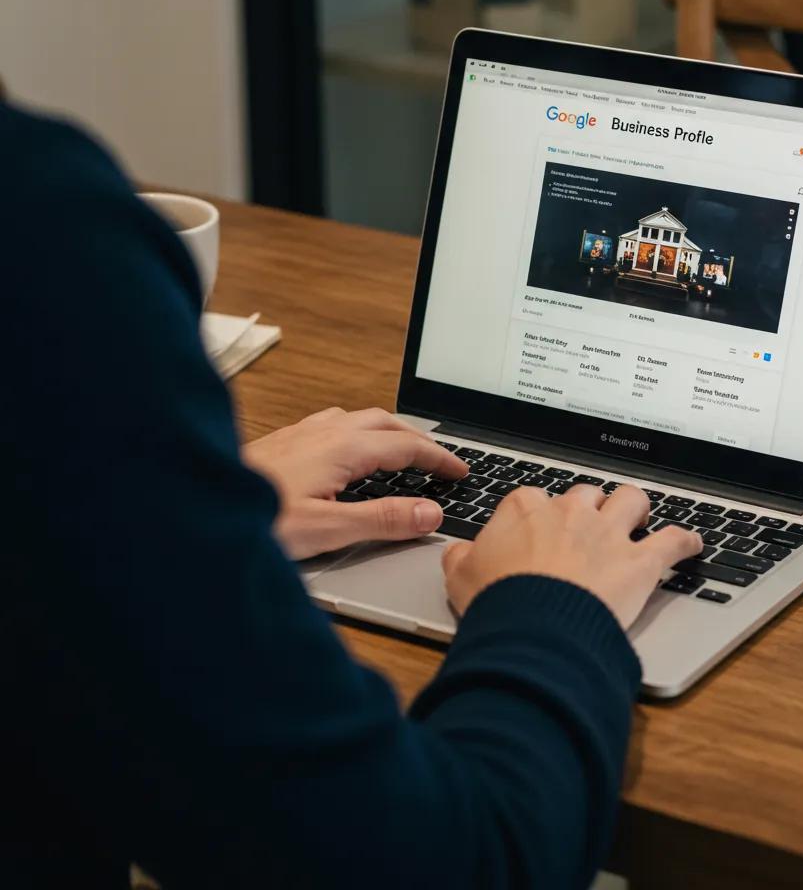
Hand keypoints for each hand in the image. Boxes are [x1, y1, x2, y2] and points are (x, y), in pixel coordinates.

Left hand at [242, 407, 467, 559]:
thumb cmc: (254, 520)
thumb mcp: (328, 529)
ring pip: (360, 420)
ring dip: (389, 432)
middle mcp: (324, 431)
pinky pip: (335, 424)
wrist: (195, 504)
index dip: (438, 459)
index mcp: (342, 448)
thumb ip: (382, 519)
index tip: (460, 470)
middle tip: (440, 461)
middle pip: (387, 424)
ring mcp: (302, 432)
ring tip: (403, 450)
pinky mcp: (284, 441)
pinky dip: (360, 432)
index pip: (406, 447)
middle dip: (419, 440)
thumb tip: (429, 512)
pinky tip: (347, 449)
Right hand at [442, 483, 701, 629]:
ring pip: (631, 499)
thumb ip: (461, 557)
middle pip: (586, 493)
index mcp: (526, 508)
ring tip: (637, 517)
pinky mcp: (640, 561)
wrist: (533, 630)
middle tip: (587, 526)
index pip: (535, 498)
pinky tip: (691, 544)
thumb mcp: (460, 576)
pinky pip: (673, 540)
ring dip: (635, 507)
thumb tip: (460, 553)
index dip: (539, 516)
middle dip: (589, 506)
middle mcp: (570, 512)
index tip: (538, 532)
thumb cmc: (497, 603)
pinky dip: (685, 541)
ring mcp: (608, 533)